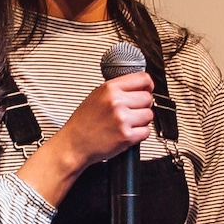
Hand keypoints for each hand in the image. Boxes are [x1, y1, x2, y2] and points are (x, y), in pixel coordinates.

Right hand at [18, 72, 151, 206]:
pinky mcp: (127, 136)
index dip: (147, 85)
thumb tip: (139, 85)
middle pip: (148, 98)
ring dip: (142, 120)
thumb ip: (117, 89)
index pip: (142, 79)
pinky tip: (127, 133)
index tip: (147, 89)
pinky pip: (146, 131)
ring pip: (149, 115)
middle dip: (142, 105)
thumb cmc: (83, 122)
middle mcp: (117, 102)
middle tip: (131, 112)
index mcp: (110, 89)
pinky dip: (139, 134)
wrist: (74, 144)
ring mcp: (122, 119)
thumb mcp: (96, 96)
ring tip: (127, 123)